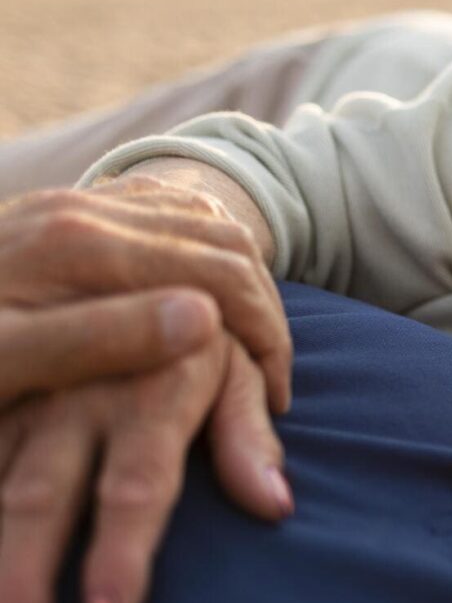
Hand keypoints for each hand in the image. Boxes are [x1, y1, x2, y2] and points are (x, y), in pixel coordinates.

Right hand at [0, 331, 287, 602]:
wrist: (135, 260)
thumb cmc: (202, 338)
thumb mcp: (234, 371)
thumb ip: (246, 436)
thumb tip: (275, 505)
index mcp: (144, 394)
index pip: (136, 488)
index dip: (119, 559)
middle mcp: (72, 402)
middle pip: (40, 499)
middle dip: (21, 582)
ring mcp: (21, 402)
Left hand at [1, 176, 292, 412]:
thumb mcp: (7, 359)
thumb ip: (98, 339)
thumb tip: (207, 320)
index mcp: (82, 245)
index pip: (219, 274)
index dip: (265, 336)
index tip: (273, 398)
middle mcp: (87, 210)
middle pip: (224, 241)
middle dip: (266, 313)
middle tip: (271, 381)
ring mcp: (79, 204)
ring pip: (206, 221)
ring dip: (245, 282)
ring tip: (252, 348)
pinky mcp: (70, 212)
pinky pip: (170, 214)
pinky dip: (210, 257)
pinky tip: (209, 306)